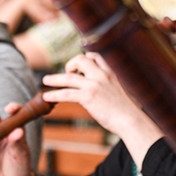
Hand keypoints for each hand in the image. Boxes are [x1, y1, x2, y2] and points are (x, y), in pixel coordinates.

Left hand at [42, 52, 163, 163]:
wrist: (130, 119)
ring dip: (55, 78)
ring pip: (69, 77)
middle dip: (69, 65)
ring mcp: (94, 85)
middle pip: (80, 59)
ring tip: (46, 80)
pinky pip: (66, 93)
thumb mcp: (117, 90)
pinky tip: (47, 97)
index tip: (78, 68)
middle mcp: (101, 75)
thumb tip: (96, 90)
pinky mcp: (88, 97)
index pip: (94, 56)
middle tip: (66, 74)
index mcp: (109, 72)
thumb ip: (106, 85)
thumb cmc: (125, 110)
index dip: (83, 59)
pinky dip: (54, 94)